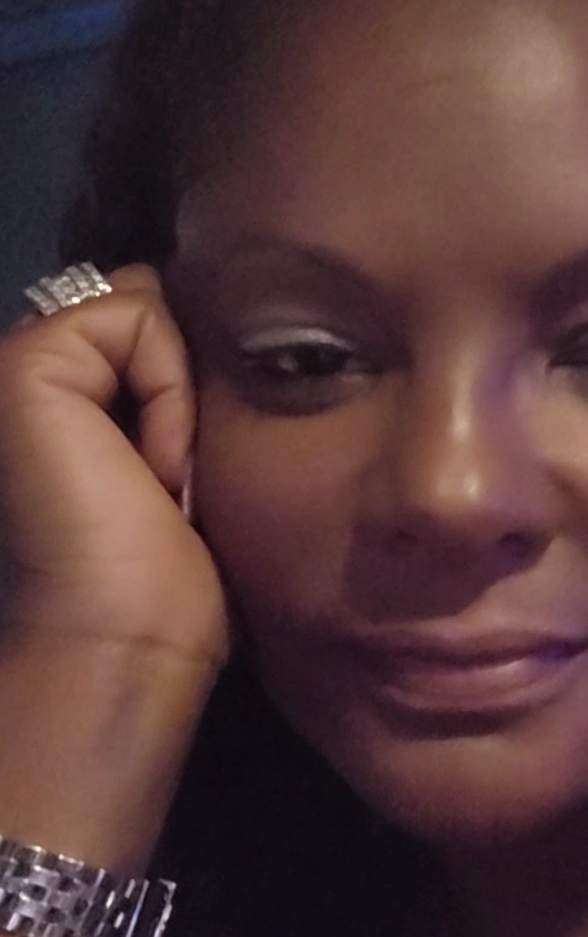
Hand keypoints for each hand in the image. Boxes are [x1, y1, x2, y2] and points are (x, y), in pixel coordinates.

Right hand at [0, 265, 228, 671]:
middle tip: (176, 475)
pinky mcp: (25, 362)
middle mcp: (32, 372)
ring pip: (147, 302)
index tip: (182, 478)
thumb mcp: (187, 456)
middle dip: (188, 374)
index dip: (192, 379)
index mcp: (62, 397)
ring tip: (163, 475)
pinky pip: (137, 316)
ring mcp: (20, 360)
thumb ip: (175, 381)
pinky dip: (169, 390)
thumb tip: (219, 312)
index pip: (150, 319)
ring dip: (180, 391)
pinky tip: (155, 467)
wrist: (128, 636)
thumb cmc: (166, 574)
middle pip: (151, 301)